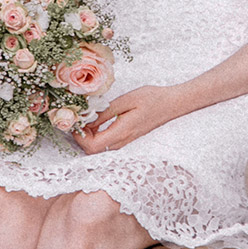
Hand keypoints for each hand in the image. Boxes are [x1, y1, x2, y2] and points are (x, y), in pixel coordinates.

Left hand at [71, 86, 187, 153]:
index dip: (79, 137)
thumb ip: (106, 112)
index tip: (76, 121)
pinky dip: (95, 134)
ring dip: (87, 135)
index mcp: (122, 132)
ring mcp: (124, 142)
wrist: (171, 104)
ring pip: (97, 148)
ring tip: (85, 116)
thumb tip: (86, 120)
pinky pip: (104, 142)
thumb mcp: (127, 100)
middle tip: (78, 117)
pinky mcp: (125, 138)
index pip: (92, 146)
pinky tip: (94, 120)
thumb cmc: (152, 98)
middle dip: (80, 136)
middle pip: (92, 150)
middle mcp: (122, 141)